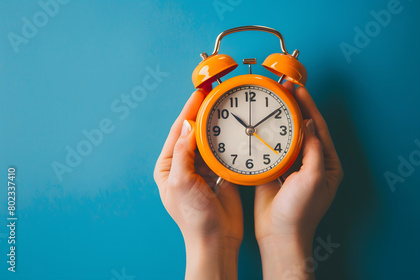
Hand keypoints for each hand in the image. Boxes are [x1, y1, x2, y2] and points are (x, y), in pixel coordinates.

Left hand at [154, 89, 242, 279]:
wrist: (216, 239)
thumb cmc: (194, 217)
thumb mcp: (182, 182)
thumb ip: (183, 153)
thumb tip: (186, 126)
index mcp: (168, 166)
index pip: (177, 132)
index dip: (188, 111)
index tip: (199, 94)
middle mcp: (183, 165)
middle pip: (193, 132)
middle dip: (203, 113)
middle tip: (214, 94)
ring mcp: (202, 169)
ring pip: (209, 140)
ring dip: (216, 124)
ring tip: (224, 106)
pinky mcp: (219, 173)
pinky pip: (222, 151)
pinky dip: (227, 139)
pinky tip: (233, 128)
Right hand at [254, 82, 342, 278]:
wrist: (279, 234)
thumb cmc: (301, 212)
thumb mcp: (313, 178)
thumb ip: (314, 149)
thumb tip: (310, 123)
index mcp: (328, 164)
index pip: (320, 128)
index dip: (310, 107)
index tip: (299, 89)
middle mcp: (313, 163)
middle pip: (305, 128)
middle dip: (296, 108)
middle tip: (286, 88)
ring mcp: (294, 166)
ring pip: (289, 136)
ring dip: (283, 118)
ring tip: (275, 99)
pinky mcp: (277, 170)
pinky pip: (274, 147)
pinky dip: (270, 134)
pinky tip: (264, 122)